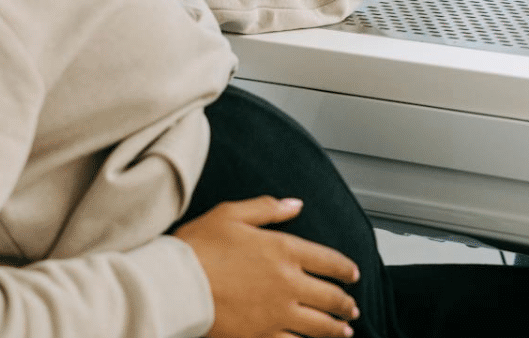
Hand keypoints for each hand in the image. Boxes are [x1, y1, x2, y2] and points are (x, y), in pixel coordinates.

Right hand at [174, 197, 359, 337]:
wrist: (175, 284)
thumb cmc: (198, 246)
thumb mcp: (232, 214)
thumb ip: (268, 208)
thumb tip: (295, 204)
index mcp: (285, 250)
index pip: (330, 261)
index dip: (346, 269)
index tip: (354, 275)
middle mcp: (288, 283)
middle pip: (330, 297)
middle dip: (346, 304)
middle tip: (352, 309)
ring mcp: (277, 313)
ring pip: (319, 326)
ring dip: (336, 329)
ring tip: (345, 332)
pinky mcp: (261, 336)